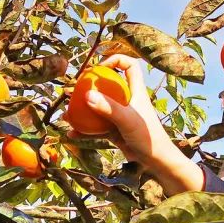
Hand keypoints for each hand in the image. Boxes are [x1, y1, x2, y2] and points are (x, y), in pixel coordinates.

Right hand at [71, 54, 203, 192]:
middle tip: (73, 90)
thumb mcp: (128, 120)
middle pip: (108, 86)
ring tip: (66, 113)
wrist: (156, 162)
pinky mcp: (116, 131)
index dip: (116, 60)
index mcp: (136, 91)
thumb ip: (109, 108)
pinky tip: (72, 134)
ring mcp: (120, 116)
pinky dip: (84, 130)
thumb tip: (87, 95)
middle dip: (90, 86)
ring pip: (99, 108)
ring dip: (82, 110)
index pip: (130, 66)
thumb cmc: (149, 138)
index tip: (99, 68)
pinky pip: (96, 127)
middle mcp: (127, 101)